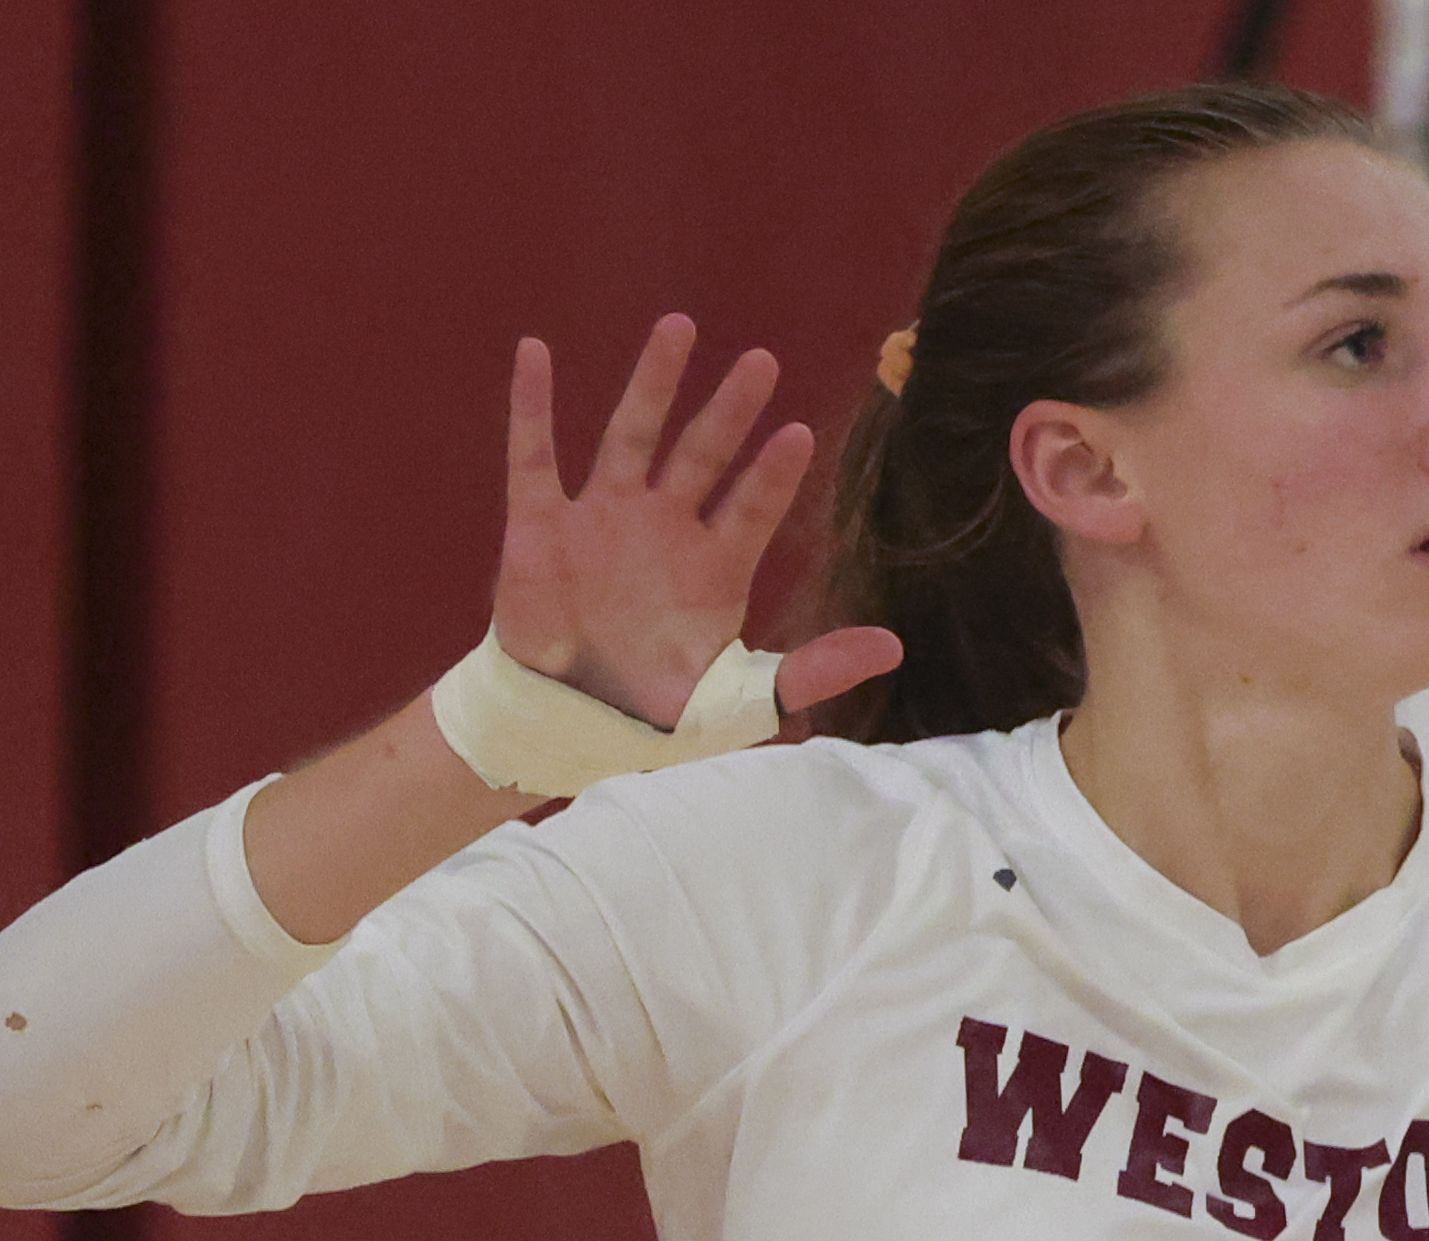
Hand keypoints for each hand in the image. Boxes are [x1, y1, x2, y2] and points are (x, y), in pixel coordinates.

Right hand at [490, 314, 901, 729]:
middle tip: (762, 360)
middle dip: (729, 409)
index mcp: (715, 568)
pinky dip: (533, 406)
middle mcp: (663, 528)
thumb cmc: (656, 717)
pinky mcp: (541, 526)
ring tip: (679, 327)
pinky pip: (534, 456)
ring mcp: (602, 519)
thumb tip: (894, 648)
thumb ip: (813, 670)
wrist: (567, 725)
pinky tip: (535, 353)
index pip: (754, 507)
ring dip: (653, 383)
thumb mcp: (742, 702)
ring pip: (630, 434)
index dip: (773, 474)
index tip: (797, 433)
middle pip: (702, 453)